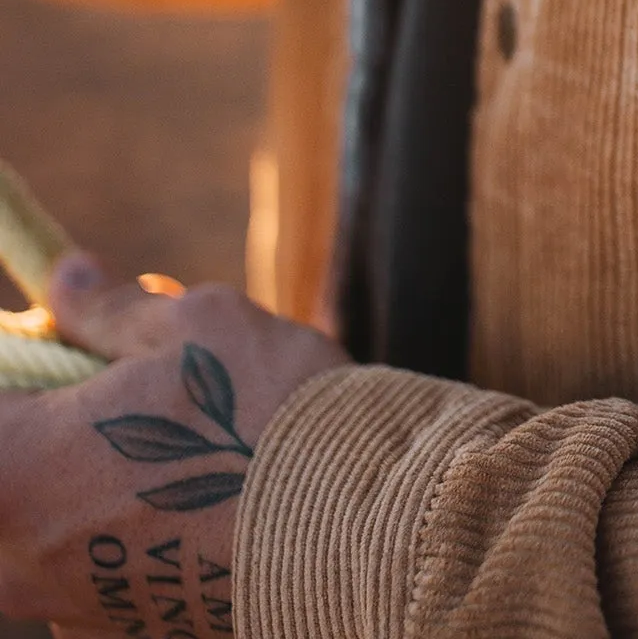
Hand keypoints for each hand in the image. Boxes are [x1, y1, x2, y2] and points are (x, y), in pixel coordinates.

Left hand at [0, 254, 350, 635]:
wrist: (356, 530)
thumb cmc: (266, 412)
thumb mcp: (193, 325)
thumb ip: (110, 309)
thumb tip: (66, 279)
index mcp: (19, 465)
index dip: (9, 365)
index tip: (46, 339)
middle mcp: (20, 553)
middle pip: (1, 482)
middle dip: (39, 432)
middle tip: (98, 389)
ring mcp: (69, 603)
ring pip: (32, 539)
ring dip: (71, 486)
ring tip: (157, 440)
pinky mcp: (122, 633)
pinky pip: (83, 579)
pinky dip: (112, 536)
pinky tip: (183, 500)